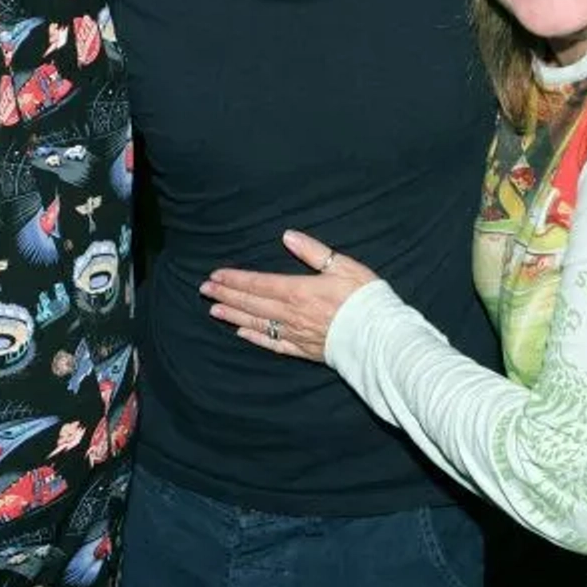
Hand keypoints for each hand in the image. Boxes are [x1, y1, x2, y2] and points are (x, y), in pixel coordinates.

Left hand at [199, 230, 378, 362]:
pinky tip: (241, 334)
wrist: (381, 337)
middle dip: (226, 295)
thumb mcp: (343, 266)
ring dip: (233, 316)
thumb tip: (288, 236)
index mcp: (298, 290)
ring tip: (213, 311)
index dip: (235, 279)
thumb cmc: (366, 299)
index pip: (258, 283)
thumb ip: (314, 252)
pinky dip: (255, 338)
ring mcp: (296, 334)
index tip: (215, 275)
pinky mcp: (304, 350)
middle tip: (204, 290)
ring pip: (257, 323)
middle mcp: (291, 314)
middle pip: (251, 303)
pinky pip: (273, 344)